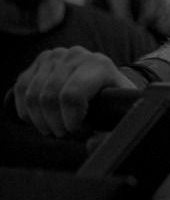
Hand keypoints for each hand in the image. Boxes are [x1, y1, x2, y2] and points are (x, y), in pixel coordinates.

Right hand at [13, 46, 135, 137]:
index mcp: (99, 65)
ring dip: (40, 120)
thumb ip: (110, 131)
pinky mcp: (40, 60)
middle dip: (54, 124)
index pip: (72, 96)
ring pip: (33, 96)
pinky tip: (41, 117)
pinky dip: (27, 110)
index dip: (71, 121)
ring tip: (55, 127)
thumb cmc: (111, 98)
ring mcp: (56, 56)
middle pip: (49, 98)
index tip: (80, 131)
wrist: (104, 77)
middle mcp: (76, 56)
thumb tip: (91, 144)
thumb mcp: (118, 111)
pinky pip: (21, 89)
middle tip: (65, 132)